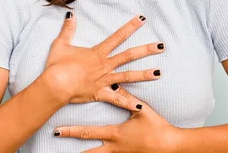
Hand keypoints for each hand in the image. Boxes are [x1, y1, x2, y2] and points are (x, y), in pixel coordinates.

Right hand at [43, 12, 164, 106]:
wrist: (55, 84)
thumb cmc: (57, 65)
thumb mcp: (61, 44)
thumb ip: (68, 30)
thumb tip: (70, 16)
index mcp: (97, 52)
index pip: (118, 36)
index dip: (131, 26)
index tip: (142, 19)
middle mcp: (105, 65)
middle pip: (129, 55)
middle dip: (146, 50)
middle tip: (161, 46)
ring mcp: (105, 79)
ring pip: (128, 76)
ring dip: (144, 74)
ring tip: (159, 73)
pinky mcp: (101, 93)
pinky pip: (117, 99)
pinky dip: (128, 102)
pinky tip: (140, 106)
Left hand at [53, 85, 179, 152]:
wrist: (170, 145)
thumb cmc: (156, 127)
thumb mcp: (141, 110)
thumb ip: (126, 96)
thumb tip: (113, 82)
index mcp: (115, 134)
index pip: (89, 132)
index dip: (72, 132)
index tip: (57, 131)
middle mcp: (114, 147)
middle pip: (89, 150)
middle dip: (74, 149)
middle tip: (58, 143)